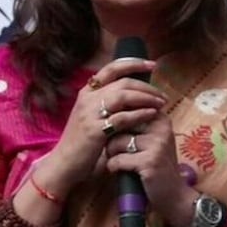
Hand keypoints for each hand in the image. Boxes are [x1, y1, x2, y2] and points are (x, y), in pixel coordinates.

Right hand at [48, 58, 166, 193]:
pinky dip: (140, 114)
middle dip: (146, 86)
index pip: (112, 68)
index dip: (134, 63)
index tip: (151, 65)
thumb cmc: (82, 141)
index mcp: (87, 91)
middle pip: (123, 82)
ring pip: (124, 96)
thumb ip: (108, 103)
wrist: (64, 163)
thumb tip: (135, 94)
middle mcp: (88, 98)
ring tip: (161, 104)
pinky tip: (152, 115)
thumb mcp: (92, 116)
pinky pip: (123, 117)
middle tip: (162, 94)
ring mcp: (90, 113)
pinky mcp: (95, 130)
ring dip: (146, 98)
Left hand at [105, 113, 198, 226]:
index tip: (113, 133)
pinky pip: (119, 159)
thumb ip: (136, 124)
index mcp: (160, 118)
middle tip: (113, 149)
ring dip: (111, 153)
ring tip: (116, 159)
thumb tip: (108, 111)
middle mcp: (161, 127)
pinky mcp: (150, 161)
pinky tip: (117, 170)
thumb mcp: (151, 140)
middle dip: (111, 137)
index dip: (115, 120)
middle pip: (121, 123)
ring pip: (117, 141)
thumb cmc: (157, 165)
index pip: (129, 108)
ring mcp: (157, 144)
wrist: (174, 194)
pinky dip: (113, 166)